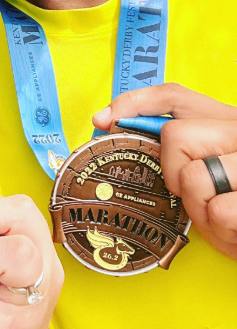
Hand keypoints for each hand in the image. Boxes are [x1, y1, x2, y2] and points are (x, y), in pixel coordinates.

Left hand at [93, 83, 236, 260]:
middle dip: (174, 177)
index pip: (175, 96)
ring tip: (223, 217)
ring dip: (201, 211)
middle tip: (196, 197)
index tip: (104, 119)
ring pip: (193, 178)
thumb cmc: (236, 204)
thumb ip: (173, 151)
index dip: (134, 102)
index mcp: (230, 120)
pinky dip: (224, 232)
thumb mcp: (211, 170)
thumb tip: (107, 125)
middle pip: (176, 137)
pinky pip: (220, 211)